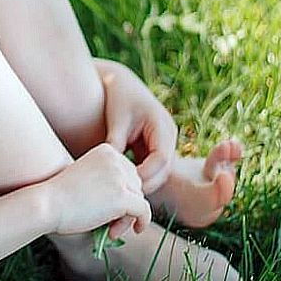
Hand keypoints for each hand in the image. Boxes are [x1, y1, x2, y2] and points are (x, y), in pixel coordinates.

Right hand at [39, 143, 151, 240]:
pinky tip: (137, 230)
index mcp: (106, 151)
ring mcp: (119, 177)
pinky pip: (144, 210)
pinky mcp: (122, 197)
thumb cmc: (60, 197)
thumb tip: (135, 201)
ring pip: (140, 199)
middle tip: (111, 223)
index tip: (109, 208)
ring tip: (111, 229)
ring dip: (129, 217)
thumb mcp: (87, 178)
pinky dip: (143, 221)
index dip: (124, 193)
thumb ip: (108, 182)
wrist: (46, 204)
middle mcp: (116, 159)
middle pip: (137, 185)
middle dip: (128, 205)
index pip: (129, 173)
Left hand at [97, 59, 178, 193]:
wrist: (120, 83)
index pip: (162, 158)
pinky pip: (152, 166)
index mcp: (163, 126)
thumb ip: (116, 143)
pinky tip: (124, 184)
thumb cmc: (118, 97)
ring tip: (124, 193)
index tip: (127, 185)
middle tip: (126, 197)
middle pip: (165, 169)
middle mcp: (169, 135)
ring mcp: (164, 141)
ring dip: (144, 182)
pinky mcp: (155, 146)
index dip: (146, 174)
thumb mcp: (117, 120)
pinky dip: (140, 175)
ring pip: (160, 171)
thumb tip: (112, 171)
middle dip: (147, 183)